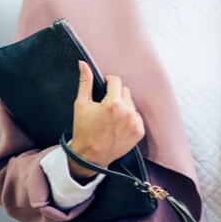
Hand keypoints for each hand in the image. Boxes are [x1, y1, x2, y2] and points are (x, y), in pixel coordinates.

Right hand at [68, 61, 144, 180]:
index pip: (115, 80)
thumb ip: (85, 82)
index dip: (107, 83)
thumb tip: (83, 64)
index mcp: (113, 103)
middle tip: (104, 107)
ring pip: (131, 103)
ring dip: (123, 106)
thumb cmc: (83, 131)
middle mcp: (127, 112)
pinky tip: (118, 125)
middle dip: (115, 95)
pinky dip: (129, 118)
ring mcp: (134, 122)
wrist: (89, 157)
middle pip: (124, 91)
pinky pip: (136, 116)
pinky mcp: (139, 132)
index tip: (103, 89)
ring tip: (111, 117)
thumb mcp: (81, 105)